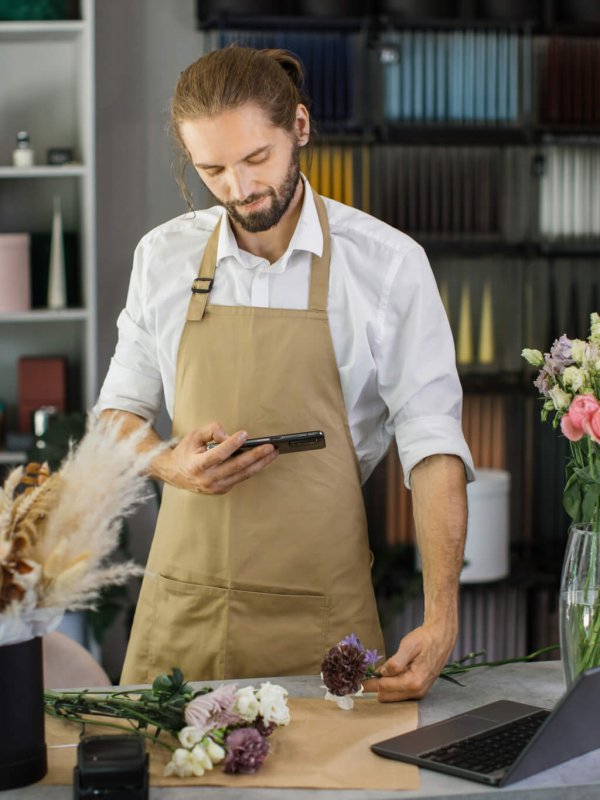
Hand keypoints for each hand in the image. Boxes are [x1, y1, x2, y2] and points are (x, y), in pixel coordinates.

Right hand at [155, 421, 277, 493]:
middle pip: (236, 467)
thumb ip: (210, 431)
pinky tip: (263, 459)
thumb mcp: (193, 436)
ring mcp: (216, 487)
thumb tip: (229, 435)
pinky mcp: (222, 489)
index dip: (231, 444)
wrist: (175, 473)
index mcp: (197, 465)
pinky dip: (253, 468)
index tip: (244, 434)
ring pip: (242, 475)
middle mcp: (207, 479)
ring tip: (272, 453)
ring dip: (260, 463)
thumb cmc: (186, 451)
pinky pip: (240, 478)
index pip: (218, 454)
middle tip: (270, 446)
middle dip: (255, 456)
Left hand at [362, 622, 455, 701]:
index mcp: (413, 681)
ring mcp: (419, 692)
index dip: (370, 684)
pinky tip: (386, 677)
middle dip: (375, 688)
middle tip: (362, 679)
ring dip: (383, 688)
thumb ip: (396, 662)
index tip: (358, 683)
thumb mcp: (409, 645)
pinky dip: (391, 687)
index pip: (385, 687)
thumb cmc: (425, 639)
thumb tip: (382, 673)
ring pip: (393, 696)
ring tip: (372, 677)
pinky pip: (400, 692)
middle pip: (388, 695)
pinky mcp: (419, 689)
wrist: (441, 637)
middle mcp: (417, 691)